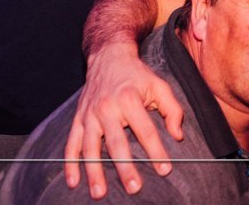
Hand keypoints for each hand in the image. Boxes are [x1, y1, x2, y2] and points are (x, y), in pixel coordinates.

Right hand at [63, 43, 183, 197]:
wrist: (108, 57)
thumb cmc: (137, 76)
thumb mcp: (159, 86)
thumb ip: (173, 110)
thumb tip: (178, 136)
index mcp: (130, 99)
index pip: (146, 130)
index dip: (156, 151)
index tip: (164, 170)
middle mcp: (108, 108)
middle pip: (117, 143)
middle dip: (125, 167)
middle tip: (133, 188)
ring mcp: (90, 114)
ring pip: (91, 147)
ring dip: (94, 172)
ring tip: (100, 193)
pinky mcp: (79, 118)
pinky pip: (72, 144)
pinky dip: (71, 163)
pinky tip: (73, 182)